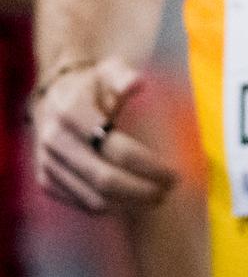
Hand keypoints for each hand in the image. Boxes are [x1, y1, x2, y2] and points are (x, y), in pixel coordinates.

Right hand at [31, 58, 177, 214]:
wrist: (53, 96)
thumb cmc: (93, 83)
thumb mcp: (109, 70)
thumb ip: (123, 75)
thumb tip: (137, 83)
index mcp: (72, 112)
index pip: (116, 148)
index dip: (148, 166)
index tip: (173, 174)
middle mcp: (55, 140)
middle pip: (105, 178)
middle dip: (140, 190)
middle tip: (168, 191)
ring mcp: (47, 162)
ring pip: (92, 196)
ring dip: (127, 204)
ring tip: (155, 198)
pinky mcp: (45, 179)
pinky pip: (78, 201)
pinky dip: (107, 206)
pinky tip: (130, 202)